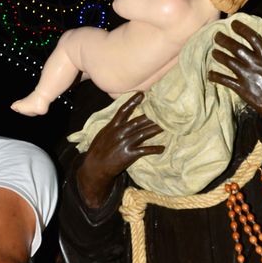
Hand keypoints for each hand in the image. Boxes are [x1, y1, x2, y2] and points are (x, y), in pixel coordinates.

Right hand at [77, 92, 163, 207]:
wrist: (95, 168)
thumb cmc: (98, 151)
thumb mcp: (103, 135)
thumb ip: (113, 127)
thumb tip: (121, 121)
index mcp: (112, 126)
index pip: (124, 110)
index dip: (132, 101)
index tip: (142, 94)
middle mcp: (120, 132)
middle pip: (138, 121)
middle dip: (151, 115)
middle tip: (163, 109)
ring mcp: (125, 143)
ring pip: (144, 133)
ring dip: (156, 129)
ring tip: (166, 125)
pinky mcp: (129, 154)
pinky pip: (144, 150)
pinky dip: (154, 149)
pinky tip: (162, 148)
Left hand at [208, 19, 261, 140]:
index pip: (251, 37)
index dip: (241, 28)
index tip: (233, 24)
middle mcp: (255, 63)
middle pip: (235, 47)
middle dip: (224, 40)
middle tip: (217, 36)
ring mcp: (247, 76)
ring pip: (228, 61)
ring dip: (218, 55)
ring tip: (213, 52)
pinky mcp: (241, 89)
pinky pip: (224, 80)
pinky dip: (215, 76)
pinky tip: (210, 74)